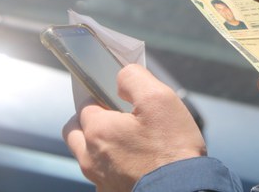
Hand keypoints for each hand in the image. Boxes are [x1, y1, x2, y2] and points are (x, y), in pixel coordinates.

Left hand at [63, 64, 205, 191]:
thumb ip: (134, 79)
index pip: (85, 104)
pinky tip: (137, 162)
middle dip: (90, 121)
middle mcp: (91, 157)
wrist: (183, 188)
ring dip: (100, 144)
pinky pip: (104, 175)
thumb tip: (120, 77)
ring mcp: (100, 179)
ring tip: (130, 141)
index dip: (102, 98)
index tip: (120, 100)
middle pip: (75, 132)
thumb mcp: (159, 98)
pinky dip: (114, 165)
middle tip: (118, 118)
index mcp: (98, 130)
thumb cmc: (172, 146)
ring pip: (88, 155)